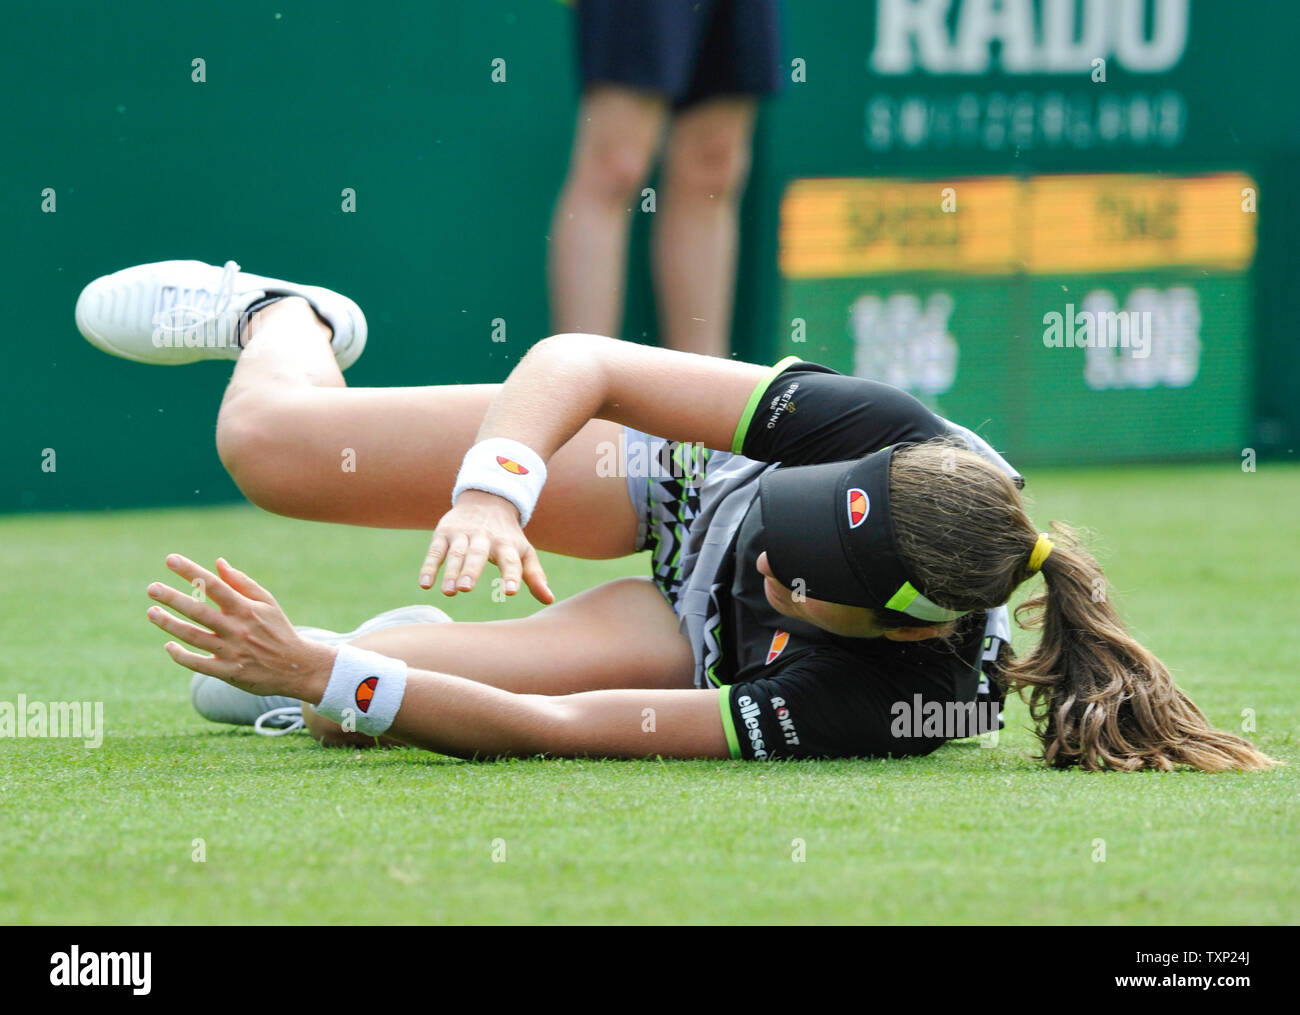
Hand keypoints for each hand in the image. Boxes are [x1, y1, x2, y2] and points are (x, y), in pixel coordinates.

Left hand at [146, 554, 335, 700]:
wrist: (297, 667)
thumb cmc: (279, 630)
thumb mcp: (267, 603)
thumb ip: (241, 583)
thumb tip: (217, 563)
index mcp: (246, 609)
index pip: (214, 585)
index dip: (191, 572)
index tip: (170, 559)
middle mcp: (237, 629)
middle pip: (198, 611)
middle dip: (172, 598)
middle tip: (151, 588)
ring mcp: (231, 652)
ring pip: (193, 636)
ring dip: (169, 624)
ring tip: (151, 612)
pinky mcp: (228, 672)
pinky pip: (197, 664)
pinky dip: (180, 656)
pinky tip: (168, 646)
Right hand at [418, 489, 553, 602]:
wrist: (487, 499)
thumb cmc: (507, 536)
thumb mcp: (524, 552)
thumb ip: (534, 576)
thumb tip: (549, 600)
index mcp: (506, 544)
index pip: (510, 561)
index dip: (511, 575)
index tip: (510, 591)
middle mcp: (484, 538)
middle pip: (477, 554)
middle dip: (471, 570)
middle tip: (467, 589)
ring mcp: (463, 534)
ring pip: (456, 553)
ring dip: (451, 571)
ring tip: (449, 592)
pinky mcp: (444, 533)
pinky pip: (435, 551)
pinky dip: (429, 567)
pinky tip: (425, 585)